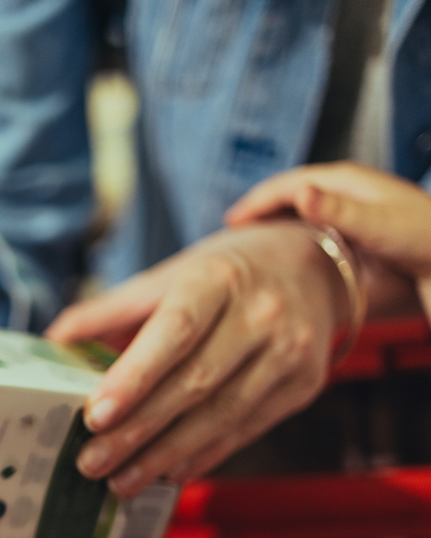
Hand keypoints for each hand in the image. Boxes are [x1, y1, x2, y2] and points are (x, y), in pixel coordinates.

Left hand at [44, 222, 345, 494]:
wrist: (314, 268)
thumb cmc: (226, 273)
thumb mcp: (169, 275)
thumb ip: (112, 310)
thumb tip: (55, 339)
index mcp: (218, 280)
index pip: (174, 333)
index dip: (134, 378)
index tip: (94, 416)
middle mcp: (261, 315)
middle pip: (194, 384)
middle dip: (138, 431)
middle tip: (92, 463)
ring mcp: (290, 353)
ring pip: (221, 415)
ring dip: (166, 455)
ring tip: (121, 480)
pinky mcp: (304, 386)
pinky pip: (246, 429)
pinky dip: (204, 455)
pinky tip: (168, 472)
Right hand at [226, 162, 430, 316]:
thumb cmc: (426, 241)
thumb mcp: (378, 225)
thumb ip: (337, 209)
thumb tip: (299, 192)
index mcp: (346, 179)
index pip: (287, 183)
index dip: (256, 201)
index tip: (231, 223)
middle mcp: (347, 189)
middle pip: (290, 193)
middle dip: (259, 209)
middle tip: (233, 232)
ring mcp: (352, 207)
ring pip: (301, 208)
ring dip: (275, 221)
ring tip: (253, 241)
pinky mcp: (357, 226)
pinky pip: (314, 224)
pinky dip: (293, 233)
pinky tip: (287, 251)